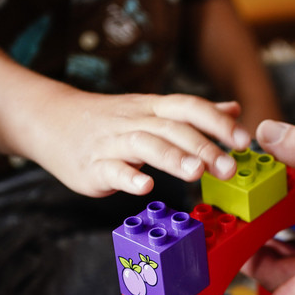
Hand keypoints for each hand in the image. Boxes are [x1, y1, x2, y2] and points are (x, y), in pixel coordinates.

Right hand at [23, 88, 252, 196]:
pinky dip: (128, 178)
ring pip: (145, 144)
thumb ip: (193, 114)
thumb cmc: (109, 120)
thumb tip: (234, 109)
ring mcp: (112, 142)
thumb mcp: (152, 109)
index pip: (189, 107)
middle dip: (203, 146)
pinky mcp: (92, 166)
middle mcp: (135, 121)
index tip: (244, 139)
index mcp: (153, 107)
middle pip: (172, 127)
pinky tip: (145, 187)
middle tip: (230, 167)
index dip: (218, 121)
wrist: (50, 120)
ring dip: (172, 157)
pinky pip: (111, 169)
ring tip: (197, 172)